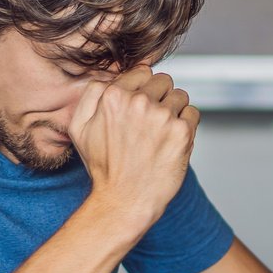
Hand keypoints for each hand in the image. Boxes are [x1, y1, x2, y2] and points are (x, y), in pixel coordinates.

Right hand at [71, 64, 198, 230]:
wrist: (124, 201)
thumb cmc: (104, 167)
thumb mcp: (79, 128)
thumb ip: (92, 94)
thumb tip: (112, 74)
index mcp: (114, 97)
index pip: (142, 72)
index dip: (143, 88)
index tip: (142, 105)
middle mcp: (139, 102)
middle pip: (163, 80)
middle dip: (159, 97)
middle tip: (150, 123)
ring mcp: (163, 116)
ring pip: (180, 95)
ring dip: (174, 110)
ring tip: (160, 133)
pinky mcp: (182, 132)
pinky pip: (192, 113)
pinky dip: (186, 125)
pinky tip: (171, 141)